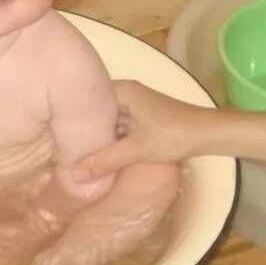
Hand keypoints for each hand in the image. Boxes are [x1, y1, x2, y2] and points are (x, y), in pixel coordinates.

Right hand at [72, 80, 204, 182]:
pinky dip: (113, 139)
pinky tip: (104, 155)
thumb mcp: (134, 150)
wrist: (208, 135)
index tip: (57, 133)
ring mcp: (138, 105)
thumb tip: (74, 174)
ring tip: (79, 153)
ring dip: (100, 136)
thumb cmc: (172, 135)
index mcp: (122, 90)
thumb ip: (104, 161)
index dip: (72, 116)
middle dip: (85, 129)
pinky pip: (121, 126)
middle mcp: (128, 92)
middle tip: (64, 147)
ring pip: (111, 120)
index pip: (87, 98)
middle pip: (98, 110)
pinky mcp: (146, 118)